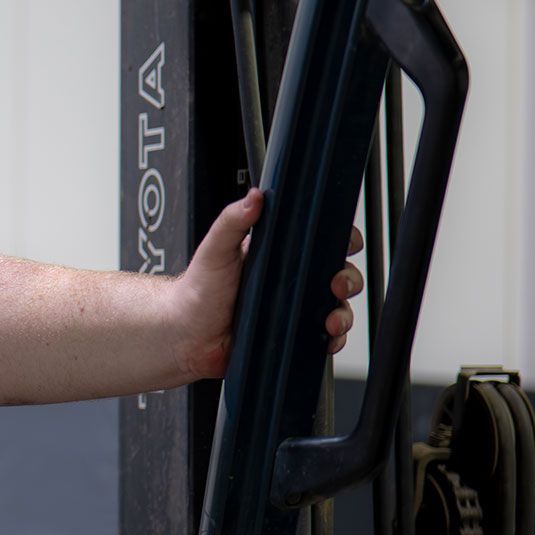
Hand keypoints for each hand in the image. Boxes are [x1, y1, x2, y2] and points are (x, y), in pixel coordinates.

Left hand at [170, 189, 364, 380]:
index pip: (319, 240)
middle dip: (348, 278)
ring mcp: (293, 308)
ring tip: (330, 319)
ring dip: (343, 312)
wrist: (186, 336)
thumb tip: (254, 197)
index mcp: (277, 254)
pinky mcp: (292, 334)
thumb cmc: (197, 291)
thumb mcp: (215, 250)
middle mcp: (290, 280)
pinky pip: (325, 336)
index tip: (347, 242)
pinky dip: (333, 338)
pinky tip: (326, 338)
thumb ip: (232, 221)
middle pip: (337, 273)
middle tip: (336, 284)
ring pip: (337, 306)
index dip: (340, 239)